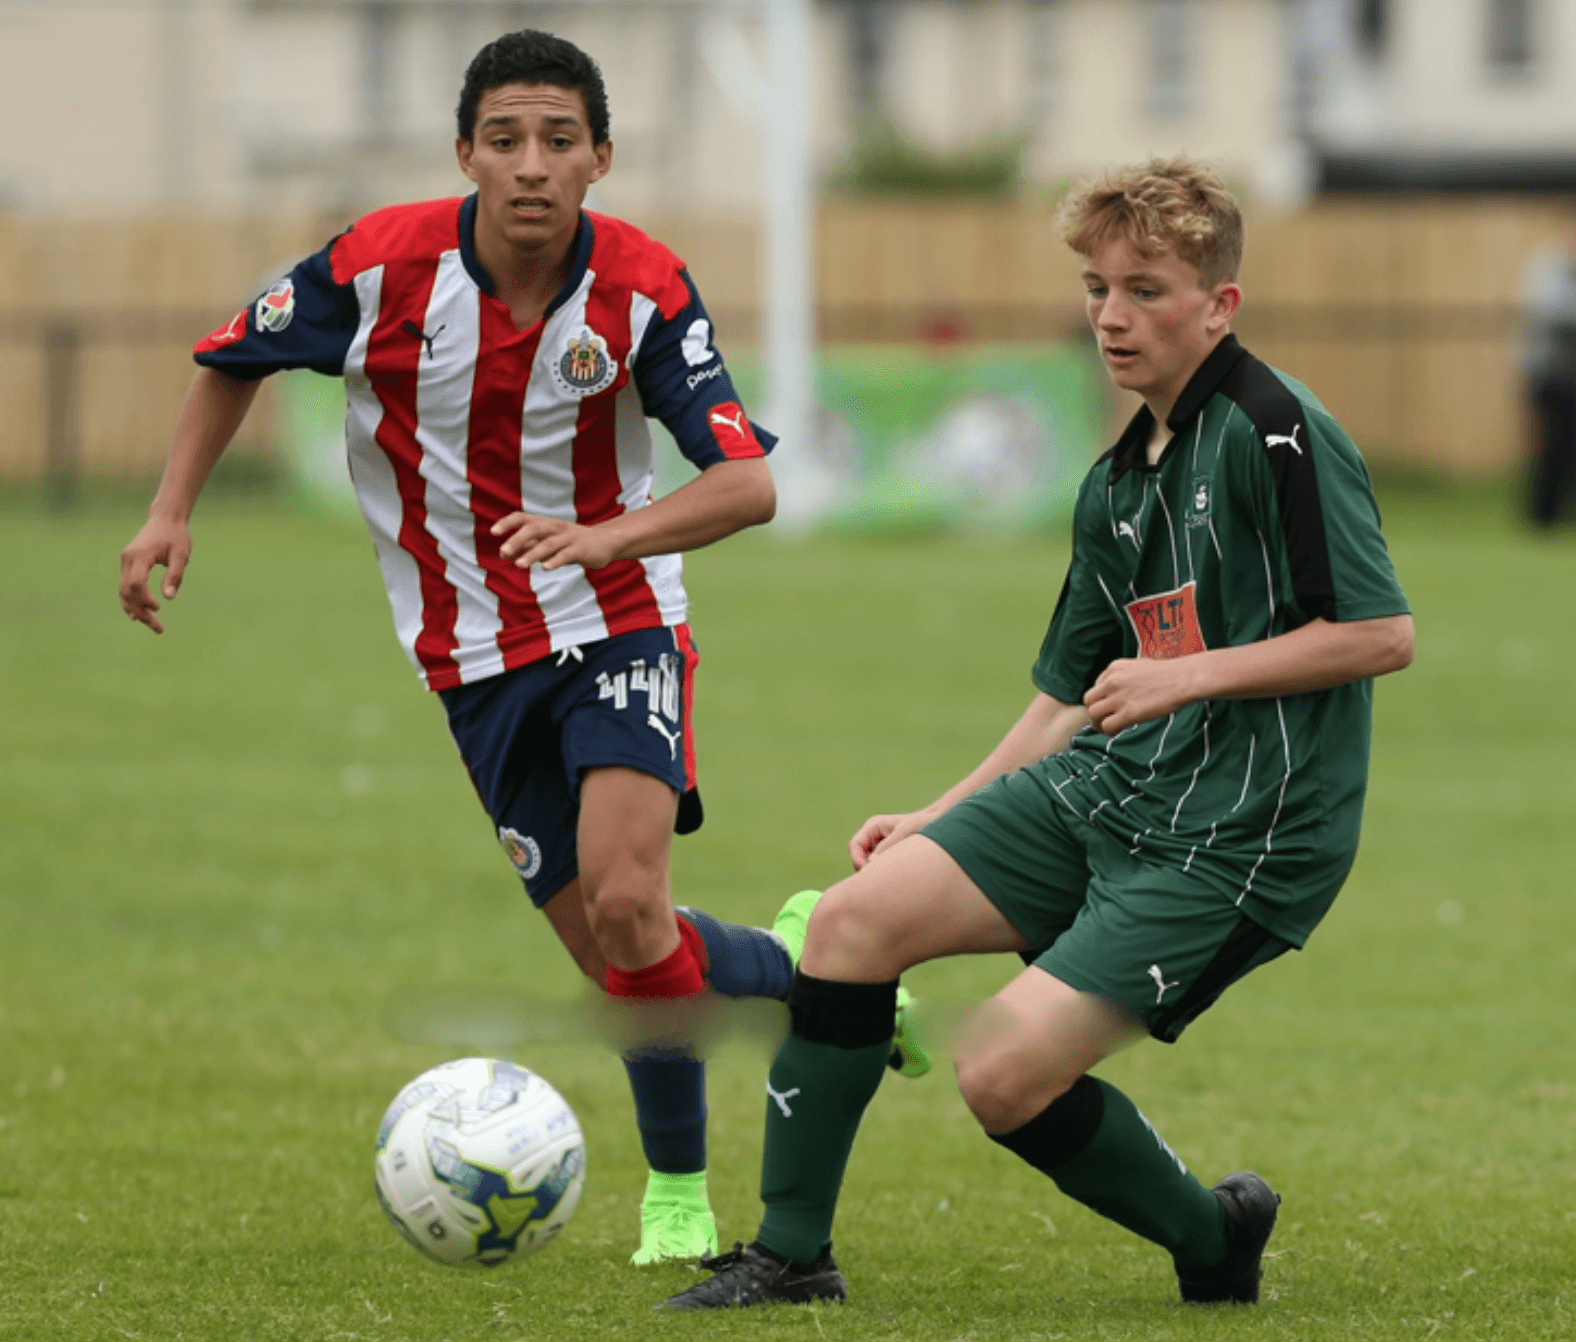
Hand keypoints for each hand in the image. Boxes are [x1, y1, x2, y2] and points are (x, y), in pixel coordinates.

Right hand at [119, 516, 192, 633]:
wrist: (165, 518)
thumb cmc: (176, 535)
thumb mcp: (182, 554)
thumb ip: (175, 575)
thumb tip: (168, 598)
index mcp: (140, 555)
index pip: (136, 583)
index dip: (145, 599)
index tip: (159, 608)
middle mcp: (128, 559)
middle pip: (127, 591)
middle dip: (141, 612)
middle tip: (159, 629)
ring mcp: (125, 561)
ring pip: (124, 592)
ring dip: (136, 610)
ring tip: (154, 626)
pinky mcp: (128, 564)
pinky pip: (125, 586)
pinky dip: (131, 602)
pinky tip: (138, 616)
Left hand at [491, 513, 619, 570]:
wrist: (605, 542)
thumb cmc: (571, 543)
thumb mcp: (548, 542)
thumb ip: (528, 547)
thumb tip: (503, 554)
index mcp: (546, 523)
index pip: (523, 518)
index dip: (507, 523)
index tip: (493, 532)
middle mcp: (556, 527)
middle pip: (534, 528)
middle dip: (517, 539)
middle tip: (503, 551)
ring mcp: (569, 538)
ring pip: (549, 543)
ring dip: (532, 554)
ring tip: (519, 565)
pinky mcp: (581, 549)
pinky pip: (566, 554)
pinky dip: (555, 560)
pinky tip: (544, 568)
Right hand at [848, 808, 937, 870]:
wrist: (938, 823)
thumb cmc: (923, 824)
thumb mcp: (905, 833)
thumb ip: (887, 847)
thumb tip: (871, 863)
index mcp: (874, 825)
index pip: (854, 846)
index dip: (857, 861)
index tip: (869, 872)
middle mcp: (873, 834)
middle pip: (857, 856)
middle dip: (864, 869)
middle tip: (879, 880)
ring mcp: (879, 844)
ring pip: (865, 863)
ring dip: (873, 871)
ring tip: (891, 875)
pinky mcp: (887, 853)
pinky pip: (877, 866)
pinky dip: (881, 872)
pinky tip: (895, 874)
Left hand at [1083, 656, 1202, 734]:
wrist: (1184, 679)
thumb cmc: (1167, 674)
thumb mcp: (1138, 667)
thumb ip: (1123, 678)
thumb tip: (1116, 693)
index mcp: (1114, 668)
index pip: (1095, 687)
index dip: (1101, 699)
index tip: (1110, 706)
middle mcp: (1112, 681)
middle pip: (1088, 700)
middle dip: (1094, 711)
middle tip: (1103, 719)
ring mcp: (1119, 697)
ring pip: (1093, 714)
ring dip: (1098, 723)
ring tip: (1108, 727)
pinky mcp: (1129, 713)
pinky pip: (1107, 726)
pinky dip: (1109, 731)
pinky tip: (1119, 730)